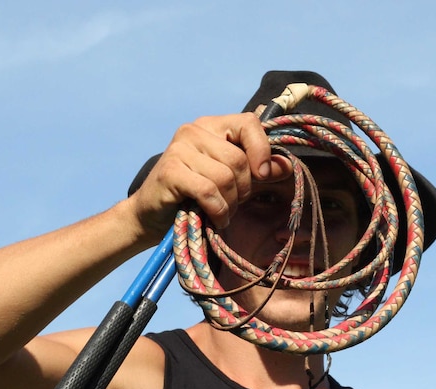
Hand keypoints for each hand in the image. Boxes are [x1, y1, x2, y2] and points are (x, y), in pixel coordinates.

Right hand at [129, 113, 291, 238]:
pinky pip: (209, 191)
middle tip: (232, 203)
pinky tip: (214, 218)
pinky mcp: (170, 170)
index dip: (262, 149)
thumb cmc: (193, 197)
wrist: (150, 216)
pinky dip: (217, 210)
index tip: (263, 175)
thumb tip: (286, 165)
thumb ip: (256, 170)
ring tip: (220, 211)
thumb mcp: (230, 180)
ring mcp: (179, 148)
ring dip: (229, 203)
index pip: (249, 123)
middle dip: (243, 189)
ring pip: (226, 177)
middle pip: (239, 160)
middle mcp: (194, 130)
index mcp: (211, 125)